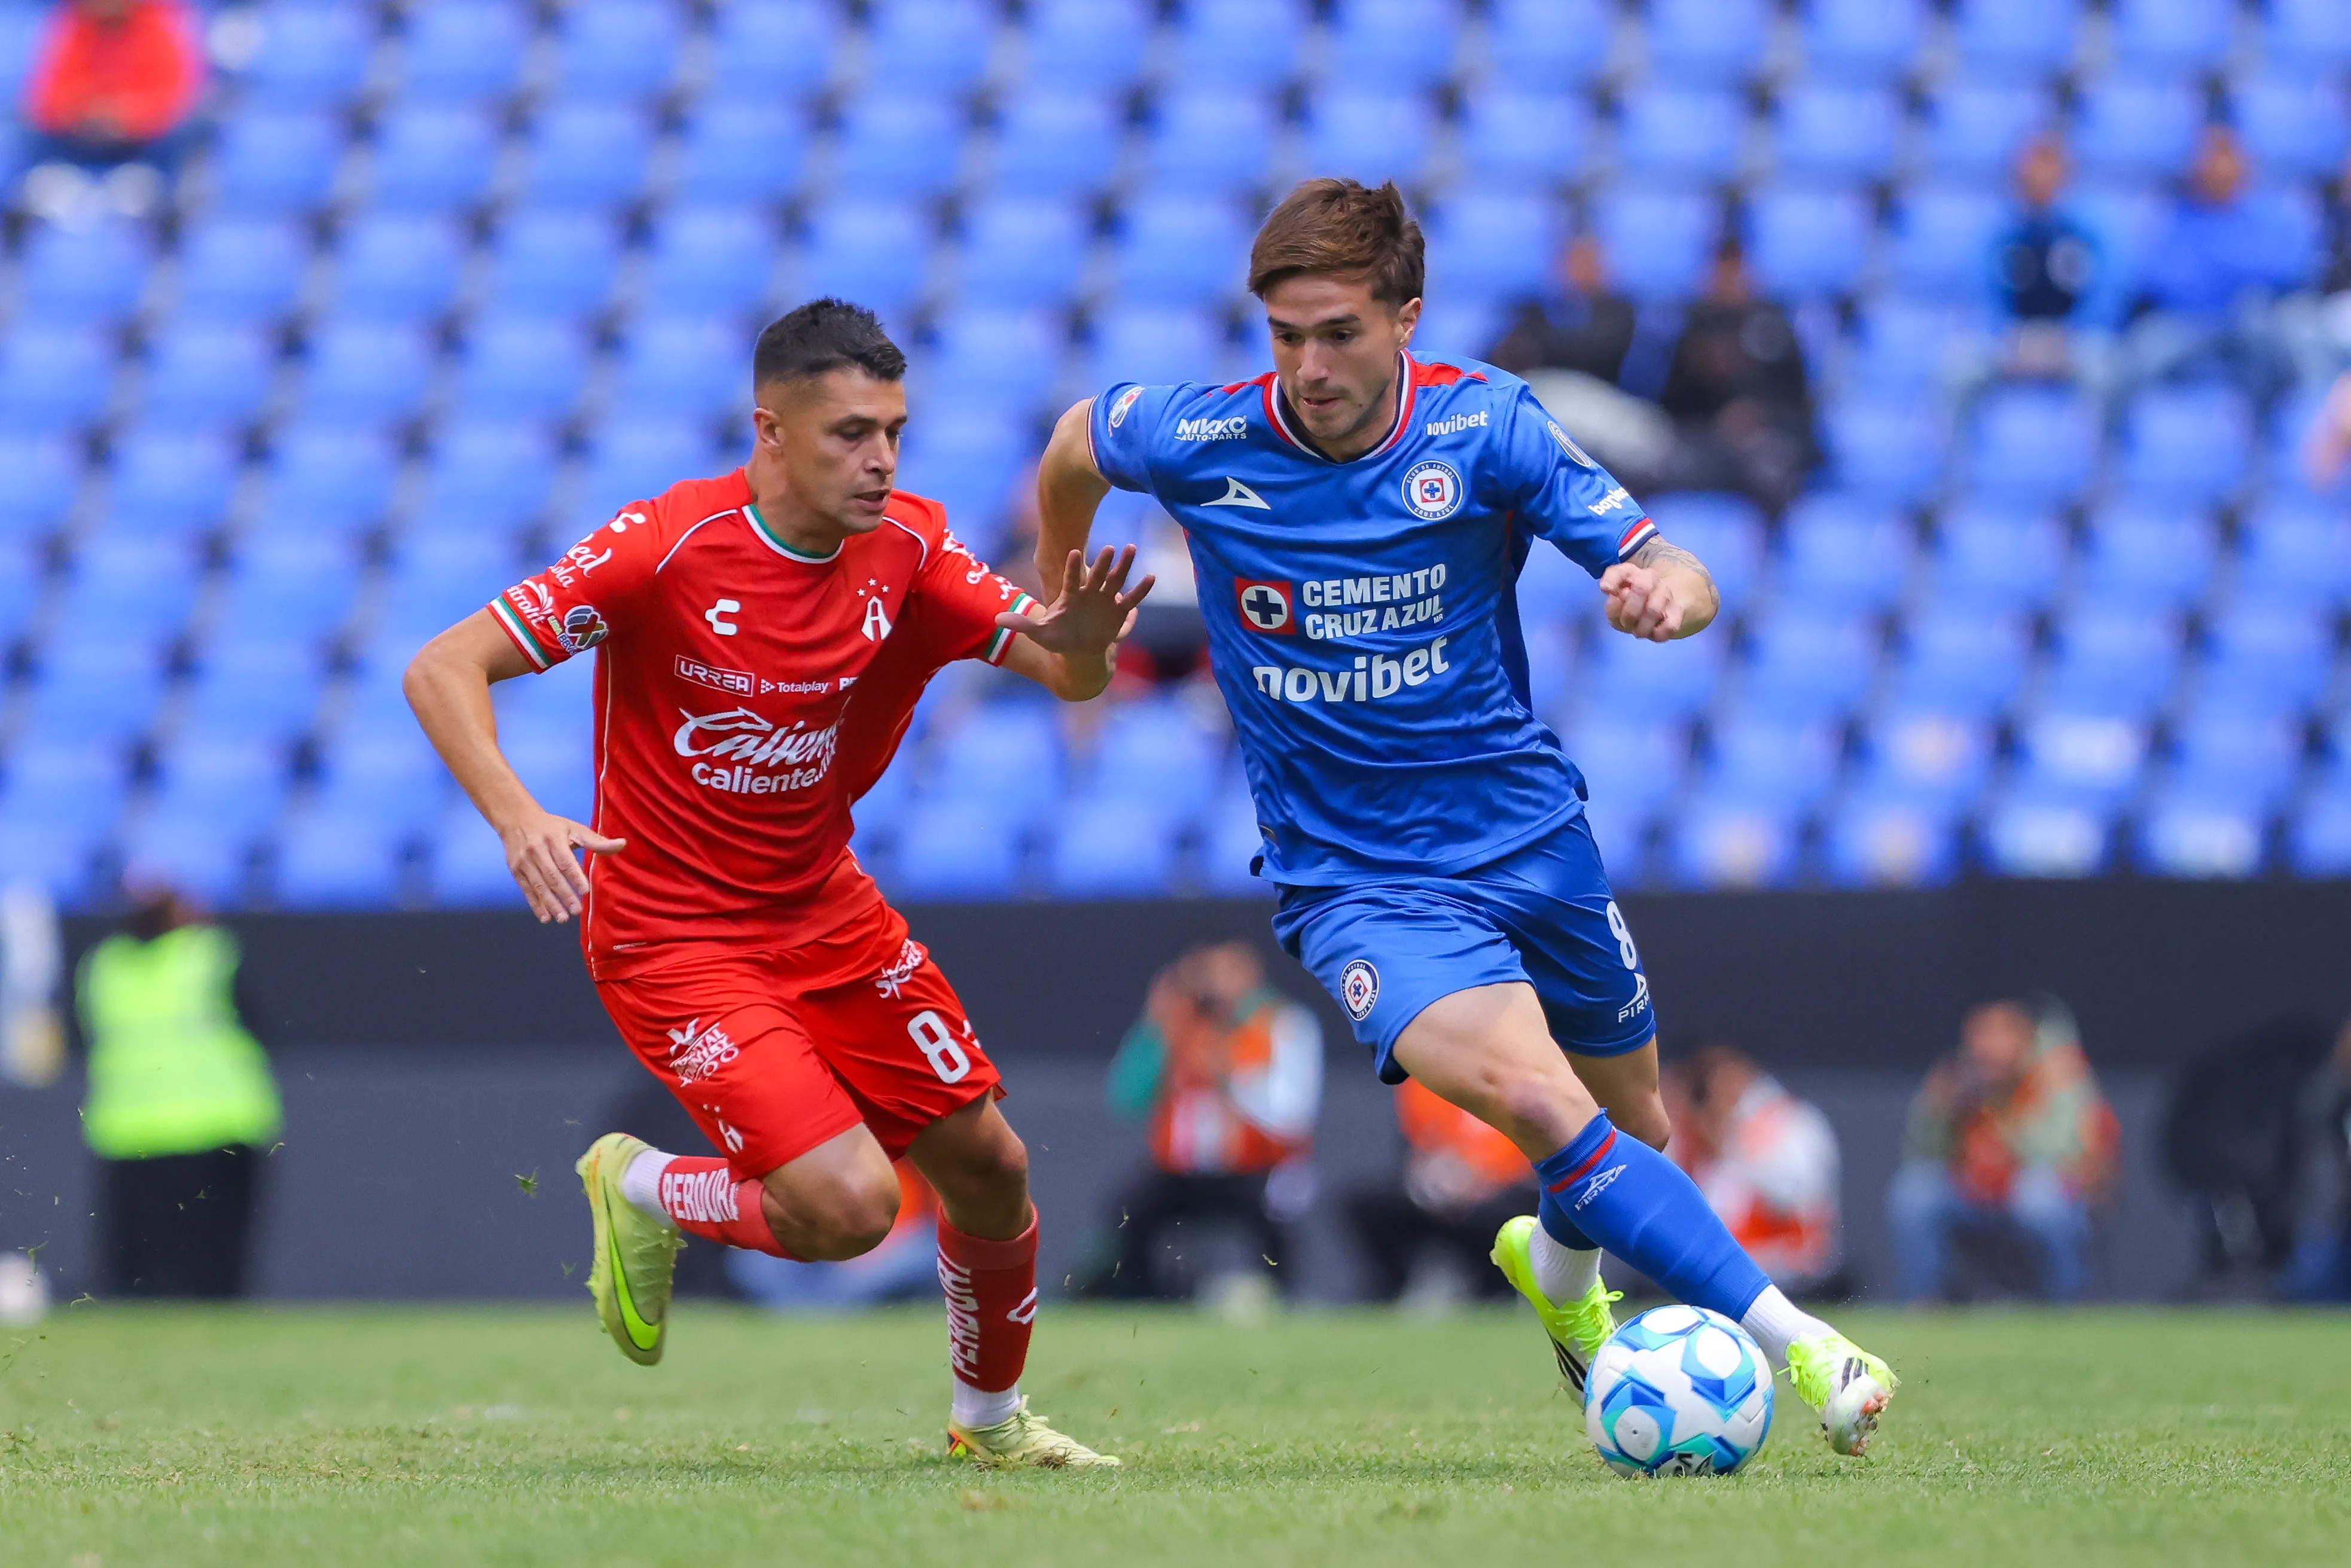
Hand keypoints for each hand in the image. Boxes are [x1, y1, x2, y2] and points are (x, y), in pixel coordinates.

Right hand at [497, 811, 624, 923]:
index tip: (585, 891)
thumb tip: (623, 844)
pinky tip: (545, 918)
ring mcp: (524, 861)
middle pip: (552, 876)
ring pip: (538, 886)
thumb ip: (597, 841)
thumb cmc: (552, 826)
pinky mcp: (515, 870)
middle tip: (577, 911)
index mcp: (553, 838)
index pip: (565, 860)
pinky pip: (526, 890)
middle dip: (564, 895)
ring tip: (563, 918)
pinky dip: (536, 905)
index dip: (575, 876)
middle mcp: (536, 850)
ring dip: (550, 904)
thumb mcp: (574, 828)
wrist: (516, 819)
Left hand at [998, 545, 1154, 655]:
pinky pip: (1132, 599)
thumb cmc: (1058, 639)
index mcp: (1070, 595)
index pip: (1070, 578)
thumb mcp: (1039, 633)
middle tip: (1109, 547)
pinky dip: (1141, 589)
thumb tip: (996, 618)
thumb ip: (1021, 624)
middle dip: (1102, 562)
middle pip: (1096, 574)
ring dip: (1124, 566)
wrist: (1078, 650)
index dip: (1072, 567)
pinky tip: (1151, 576)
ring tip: (1131, 547)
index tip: (1073, 552)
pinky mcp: (1119, 611)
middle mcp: (1089, 593)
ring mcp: (1105, 600)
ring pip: (1116, 579)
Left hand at [1598, 561, 1697, 641]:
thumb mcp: (1616, 599)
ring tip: (1637, 631)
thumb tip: (1608, 590)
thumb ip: (1611, 596)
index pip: (1620, 571)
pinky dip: (1657, 634)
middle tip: (1626, 623)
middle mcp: (1651, 579)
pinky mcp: (1677, 611)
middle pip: (1641, 588)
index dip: (1611, 581)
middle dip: (1629, 612)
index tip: (1606, 591)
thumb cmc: (1632, 602)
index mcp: (1632, 573)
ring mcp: (1666, 594)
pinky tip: (1651, 633)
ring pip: (1654, 610)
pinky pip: (1669, 625)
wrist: (1662, 605)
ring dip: (1641, 628)